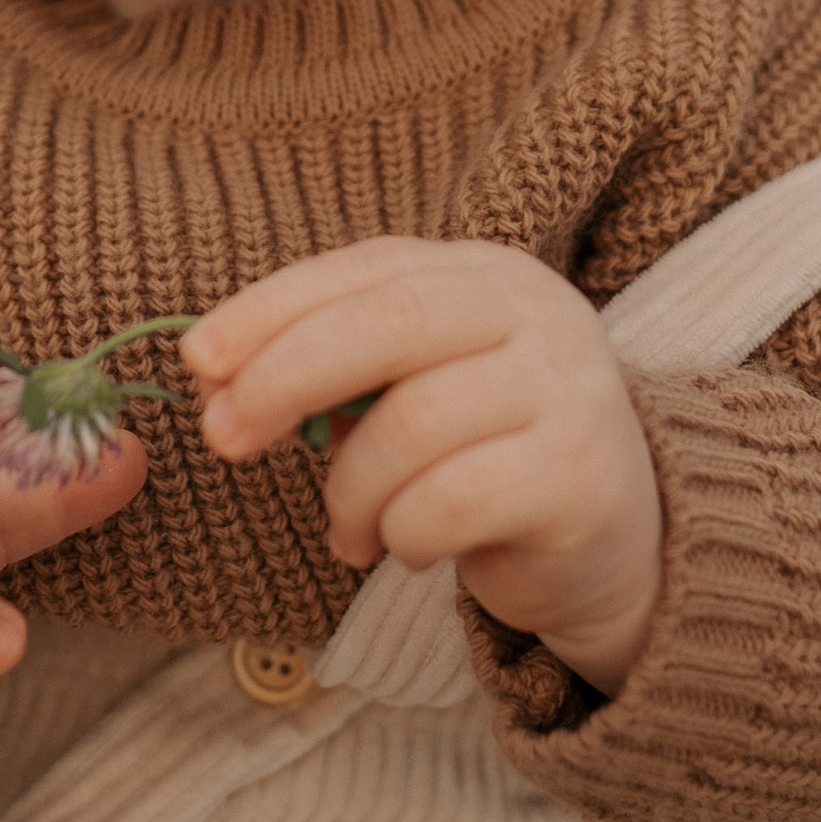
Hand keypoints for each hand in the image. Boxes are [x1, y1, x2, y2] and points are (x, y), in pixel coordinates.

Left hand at [186, 239, 663, 692]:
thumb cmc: (489, 456)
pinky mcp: (580, 477)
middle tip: (223, 438)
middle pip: (386, 324)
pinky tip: (407, 551)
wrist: (623, 543)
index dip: (271, 310)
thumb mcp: (417, 390)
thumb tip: (217, 377)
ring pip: (411, 425)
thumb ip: (339, 369)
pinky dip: (402, 534)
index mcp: (485, 274)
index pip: (364, 270)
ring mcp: (569, 389)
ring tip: (346, 530)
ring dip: (350, 491)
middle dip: (284, 378)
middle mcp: (536, 312)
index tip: (197, 361)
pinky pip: (451, 503)